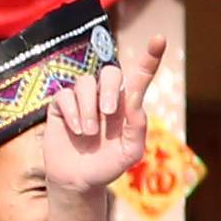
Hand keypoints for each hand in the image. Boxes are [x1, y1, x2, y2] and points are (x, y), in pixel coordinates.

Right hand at [38, 60, 147, 200]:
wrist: (79, 181)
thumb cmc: (108, 166)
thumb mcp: (130, 152)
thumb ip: (138, 128)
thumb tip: (135, 101)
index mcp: (127, 106)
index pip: (139, 76)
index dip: (150, 57)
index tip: (160, 39)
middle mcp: (105, 97)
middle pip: (110, 72)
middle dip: (109, 89)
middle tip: (109, 113)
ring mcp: (82, 100)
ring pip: (85, 83)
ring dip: (89, 108)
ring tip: (90, 132)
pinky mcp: (61, 107)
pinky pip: (64, 95)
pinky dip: (73, 113)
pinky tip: (76, 130)